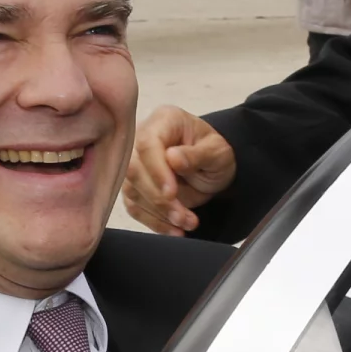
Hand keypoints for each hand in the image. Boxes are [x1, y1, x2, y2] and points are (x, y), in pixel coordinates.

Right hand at [126, 105, 235, 235]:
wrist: (212, 167)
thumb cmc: (215, 153)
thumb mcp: (217, 152)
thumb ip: (197, 155)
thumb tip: (172, 158)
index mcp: (164, 121)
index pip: (147, 144)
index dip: (156, 170)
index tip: (172, 193)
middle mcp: (142, 138)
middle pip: (134, 169)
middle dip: (158, 199)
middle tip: (184, 217)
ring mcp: (135, 163)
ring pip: (133, 192)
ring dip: (159, 214)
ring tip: (187, 224)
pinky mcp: (135, 186)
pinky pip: (136, 207)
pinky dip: (155, 223)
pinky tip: (175, 230)